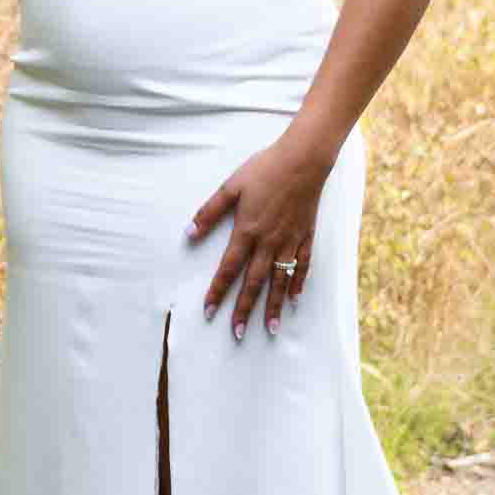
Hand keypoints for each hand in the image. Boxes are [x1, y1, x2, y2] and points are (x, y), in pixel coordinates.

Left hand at [188, 132, 327, 340]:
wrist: (303, 160)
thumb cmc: (265, 169)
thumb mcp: (231, 186)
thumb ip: (209, 212)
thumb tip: (188, 233)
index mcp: (247, 231)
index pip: (228, 269)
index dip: (217, 291)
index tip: (209, 312)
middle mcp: (268, 242)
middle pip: (254, 283)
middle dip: (243, 309)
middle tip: (236, 333)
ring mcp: (289, 241)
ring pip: (279, 281)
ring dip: (273, 306)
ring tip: (269, 328)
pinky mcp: (306, 236)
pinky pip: (302, 266)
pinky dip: (298, 283)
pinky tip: (294, 298)